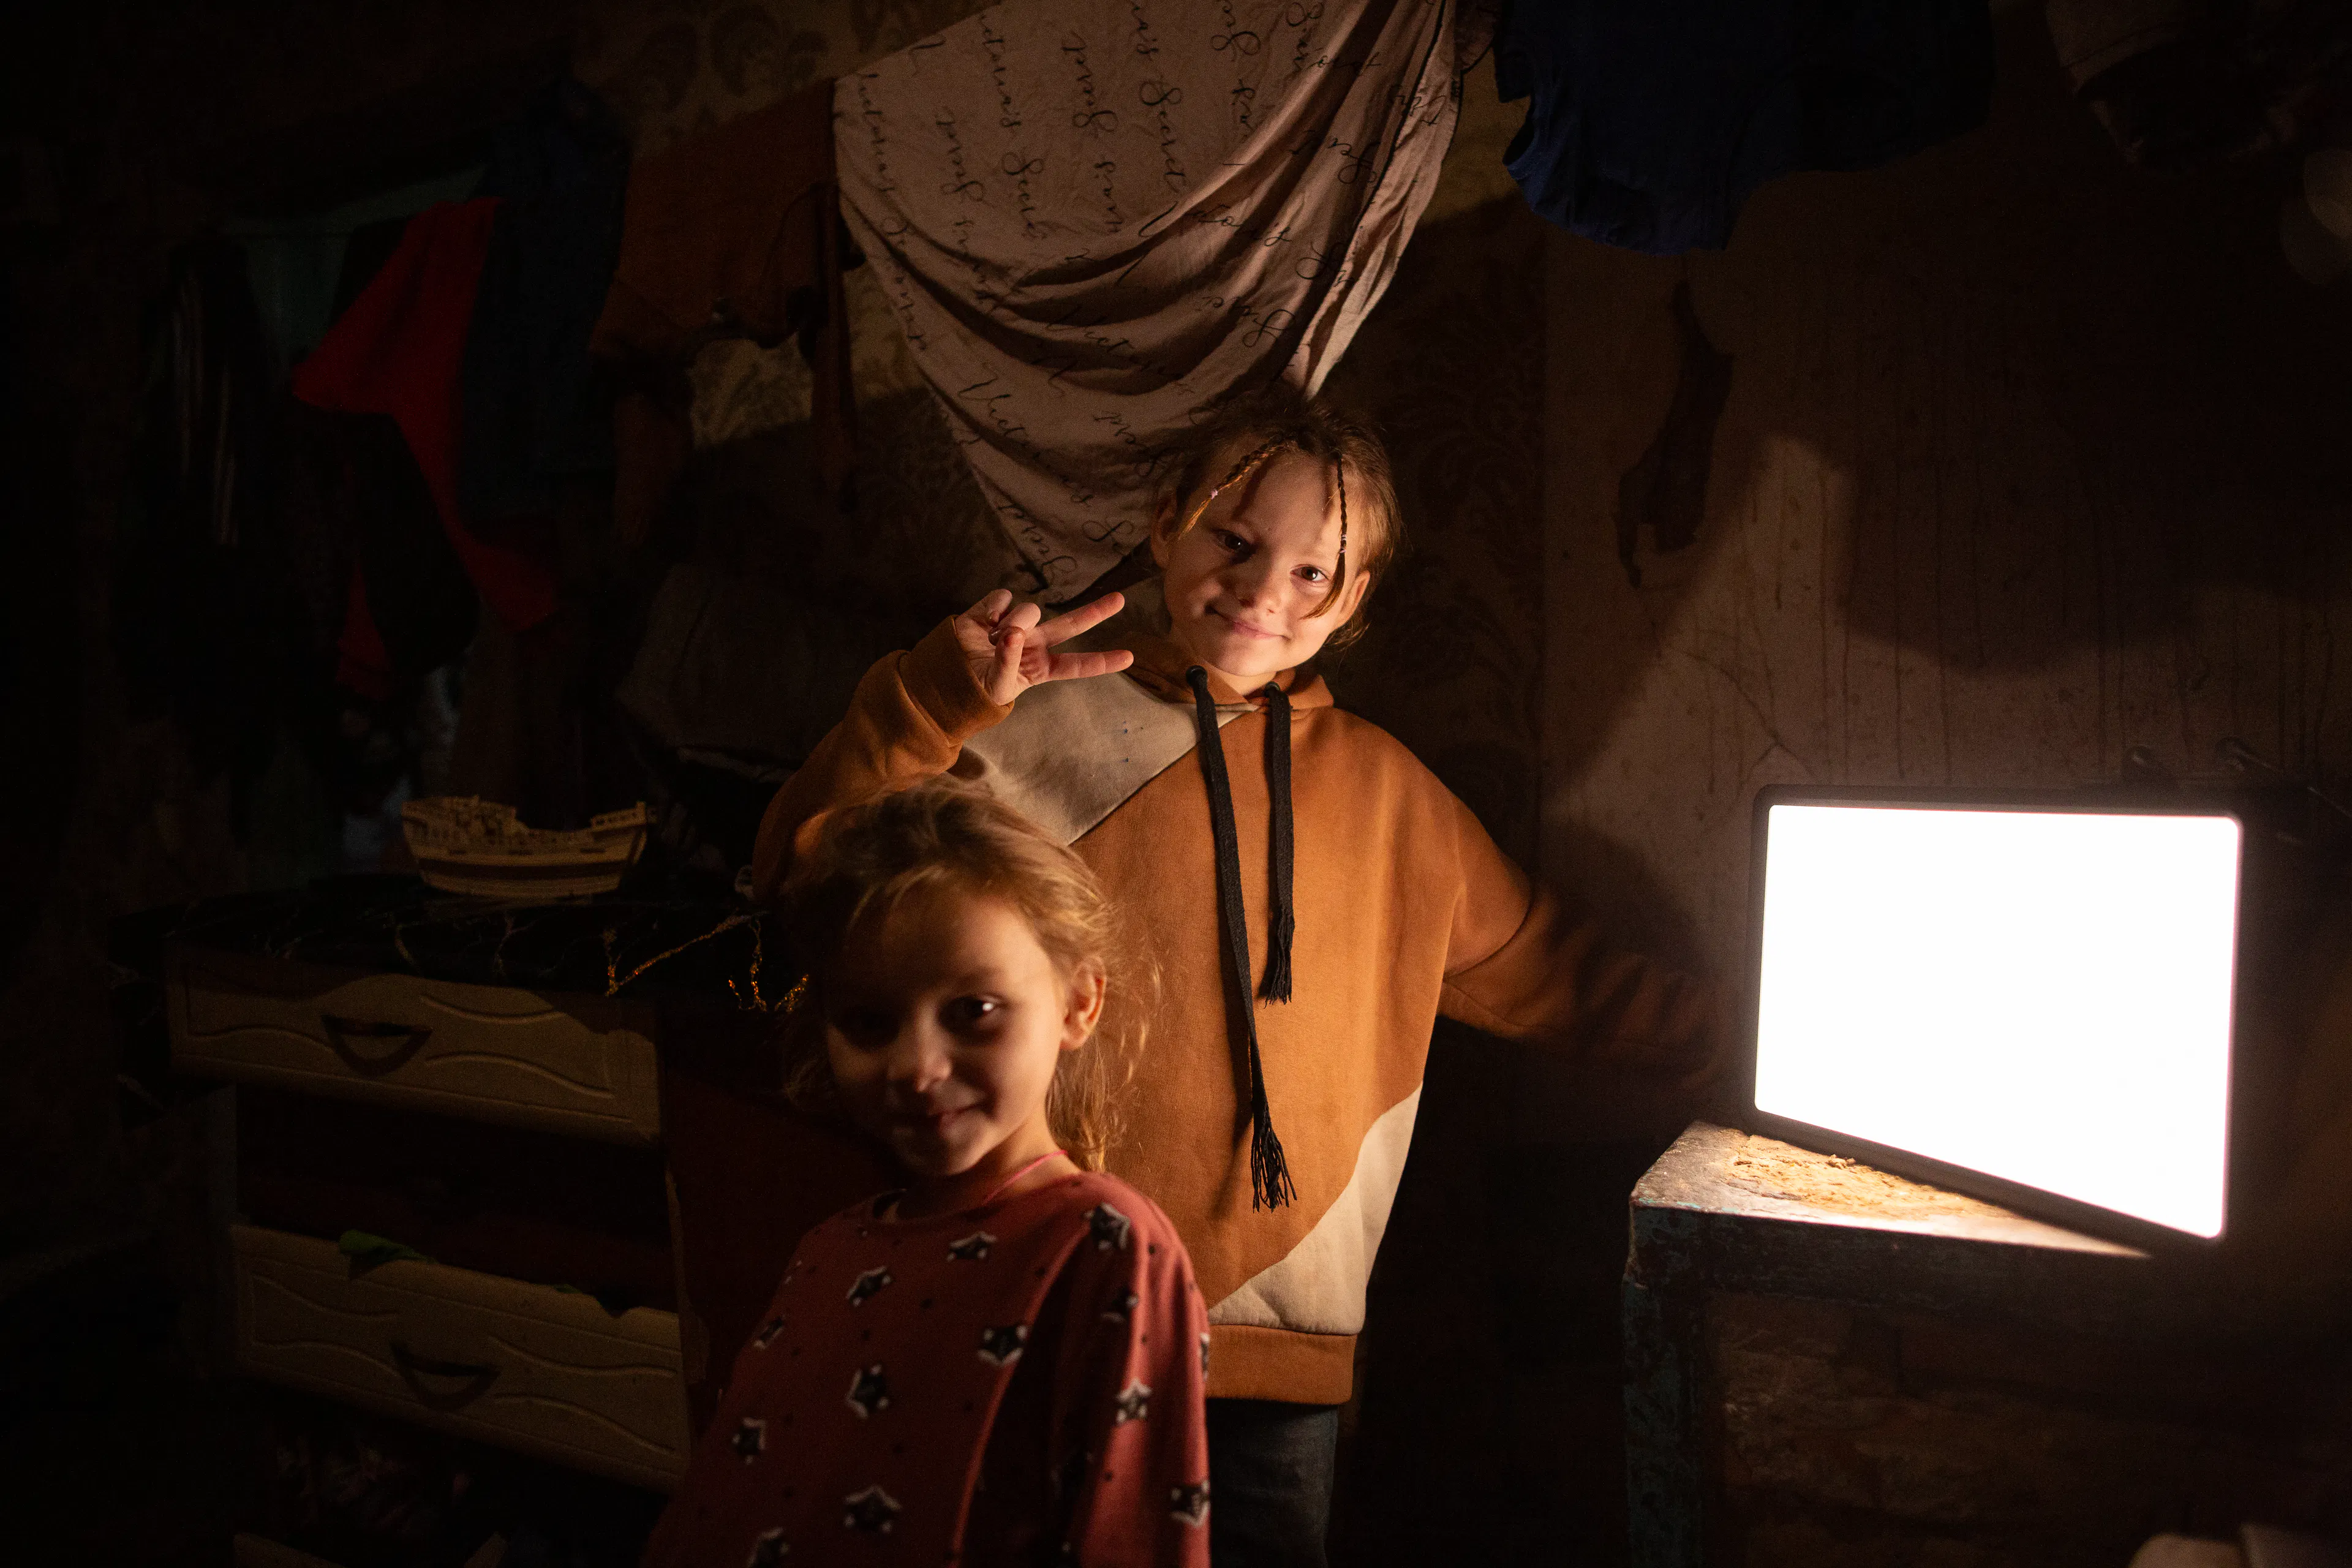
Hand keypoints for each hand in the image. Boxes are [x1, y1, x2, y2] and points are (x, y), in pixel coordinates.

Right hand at [955, 589, 1136, 705]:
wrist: (946, 675)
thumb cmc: (976, 688)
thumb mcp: (997, 685)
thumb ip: (1008, 661)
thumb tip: (1013, 633)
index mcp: (1041, 667)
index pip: (1076, 664)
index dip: (1102, 661)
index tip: (1130, 657)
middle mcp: (1035, 642)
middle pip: (1071, 624)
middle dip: (1096, 612)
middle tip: (1121, 600)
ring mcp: (1016, 623)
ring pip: (1030, 609)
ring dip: (1015, 622)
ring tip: (994, 638)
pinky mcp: (994, 609)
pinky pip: (1003, 598)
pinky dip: (993, 609)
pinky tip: (983, 622)